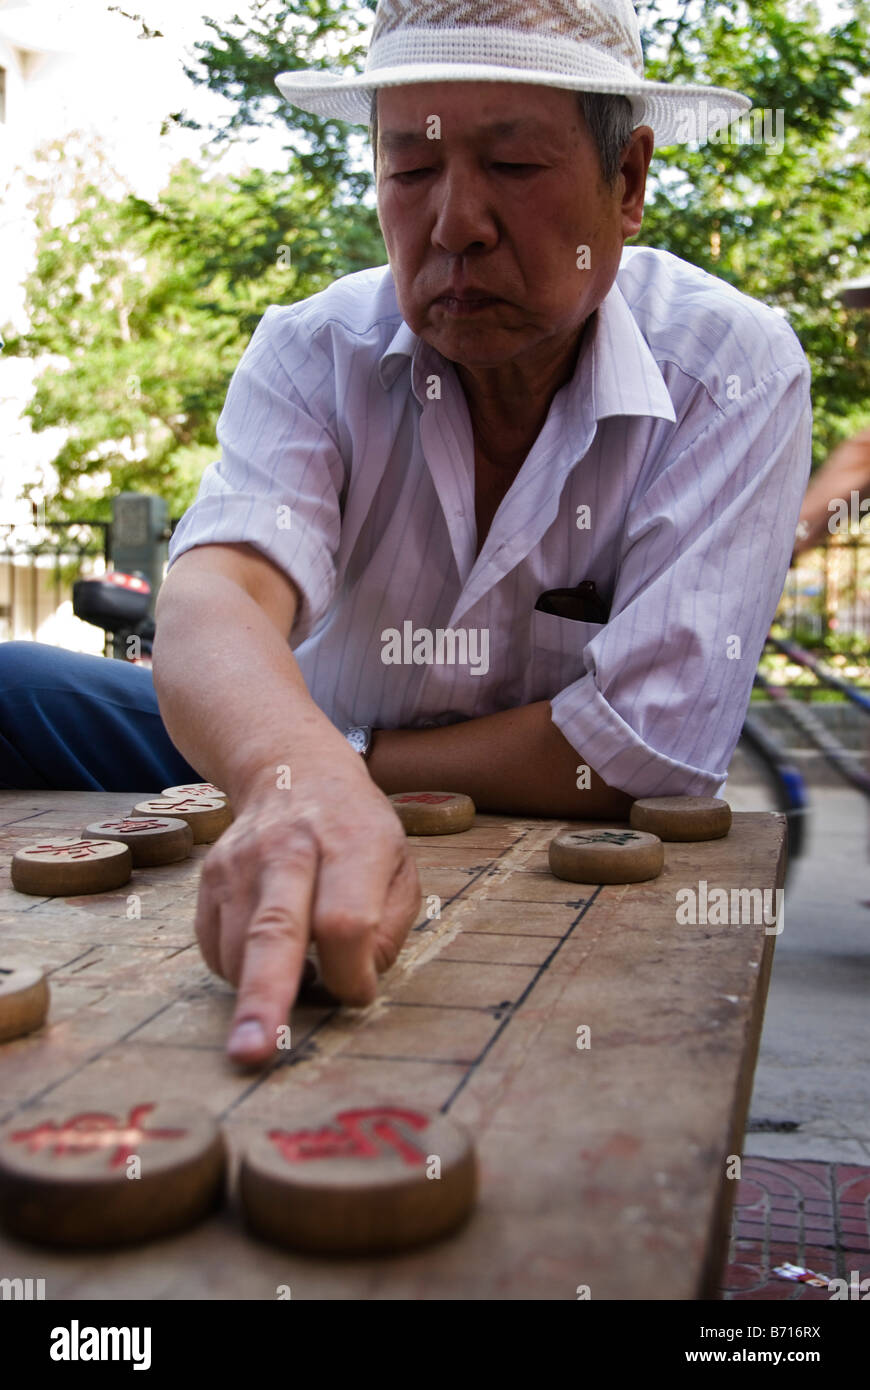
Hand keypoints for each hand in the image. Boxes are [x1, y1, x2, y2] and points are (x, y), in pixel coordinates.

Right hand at [194, 763, 420, 1065]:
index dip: (352, 973)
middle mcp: (289, 850)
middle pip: (275, 931)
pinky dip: (239, 972)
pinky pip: (215, 948)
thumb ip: (388, 928)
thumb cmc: (358, 831)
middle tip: (254, 1052)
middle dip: (265, 998)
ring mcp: (240, 862)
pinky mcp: (208, 878)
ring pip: (239, 950)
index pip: (345, 921)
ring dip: (261, 991)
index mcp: (351, 844)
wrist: (292, 772)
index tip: (357, 994)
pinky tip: (266, 956)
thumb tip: (355, 982)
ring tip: (291, 984)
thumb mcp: (400, 866)